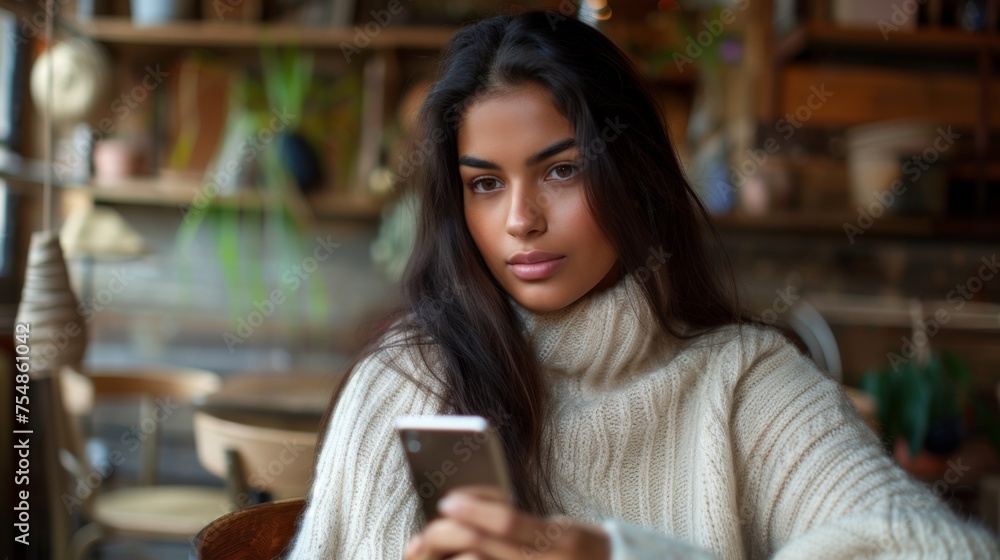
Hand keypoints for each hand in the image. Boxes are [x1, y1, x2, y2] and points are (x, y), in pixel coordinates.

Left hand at [404, 486, 610, 559]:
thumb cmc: (581, 549)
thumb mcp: (561, 527)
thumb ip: (521, 524)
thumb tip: (470, 508)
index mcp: (563, 539)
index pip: (509, 521)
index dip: (474, 509)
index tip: (447, 499)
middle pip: (485, 549)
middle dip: (451, 536)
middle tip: (430, 528)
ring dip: (452, 558)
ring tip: (433, 549)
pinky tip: (459, 558)